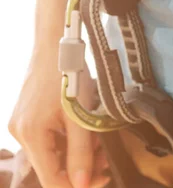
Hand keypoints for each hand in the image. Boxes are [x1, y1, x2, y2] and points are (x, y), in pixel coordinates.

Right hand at [9, 46, 110, 187]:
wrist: (57, 43)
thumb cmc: (69, 74)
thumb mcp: (81, 116)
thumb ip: (81, 153)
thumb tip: (83, 184)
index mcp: (31, 136)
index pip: (51, 180)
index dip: (78, 185)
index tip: (101, 180)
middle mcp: (21, 134)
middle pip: (52, 168)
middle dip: (81, 167)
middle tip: (105, 161)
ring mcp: (23, 125)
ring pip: (53, 154)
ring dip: (78, 154)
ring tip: (99, 144)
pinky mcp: (29, 118)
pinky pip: (50, 140)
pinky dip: (70, 141)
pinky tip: (86, 134)